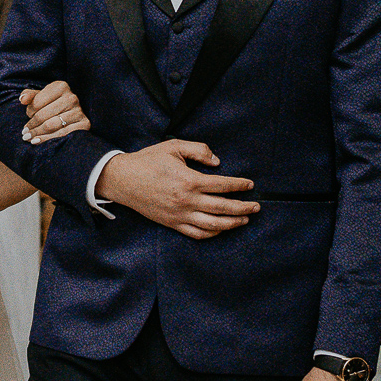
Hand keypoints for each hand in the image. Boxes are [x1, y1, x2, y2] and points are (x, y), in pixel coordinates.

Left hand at [21, 81, 91, 143]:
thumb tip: (22, 99)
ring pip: (51, 126)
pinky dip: (48, 139)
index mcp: (61, 86)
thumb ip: (30, 96)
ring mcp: (79, 111)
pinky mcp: (84, 124)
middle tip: (24, 133)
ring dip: (37, 134)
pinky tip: (38, 141)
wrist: (73, 115)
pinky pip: (62, 134)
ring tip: (28, 138)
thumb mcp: (42, 97)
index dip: (29, 111)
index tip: (27, 116)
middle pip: (43, 115)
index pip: (37, 102)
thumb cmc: (53, 104)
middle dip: (32, 125)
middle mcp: (72, 97)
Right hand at [96, 139, 256, 238]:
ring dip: (232, 223)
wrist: (123, 179)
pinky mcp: (172, 224)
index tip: (250, 185)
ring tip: (244, 219)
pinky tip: (221, 229)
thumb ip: (199, 150)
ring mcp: (180, 215)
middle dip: (243, 208)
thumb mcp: (174, 147)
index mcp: (189, 180)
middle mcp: (187, 200)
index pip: (222, 185)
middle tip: (256, 206)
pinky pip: (197, 233)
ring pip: (213, 225)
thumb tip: (217, 161)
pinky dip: (212, 233)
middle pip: (223, 207)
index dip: (239, 185)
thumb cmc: (148, 161)